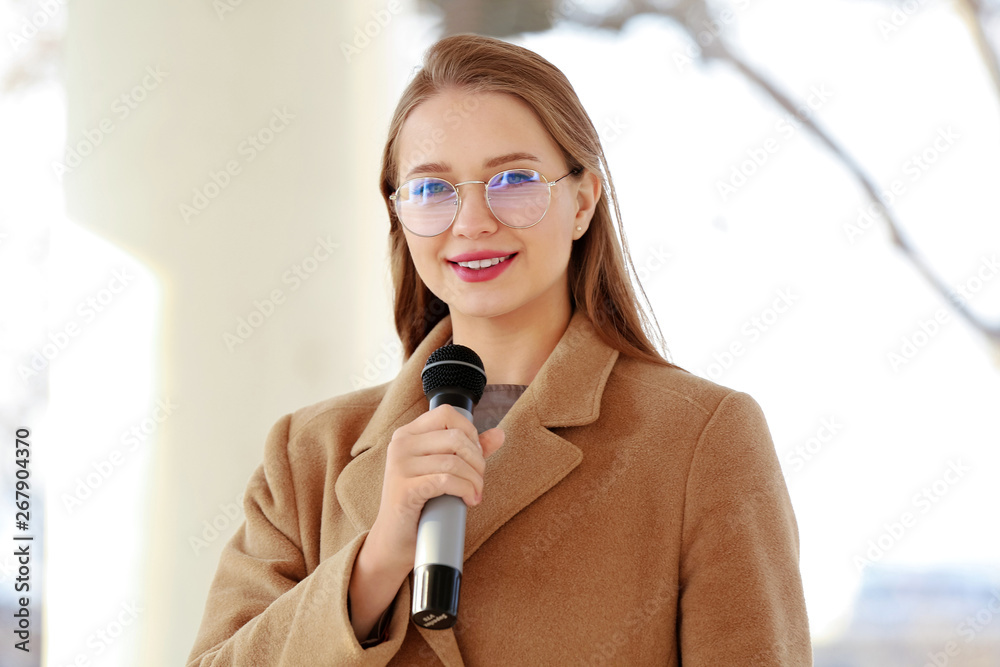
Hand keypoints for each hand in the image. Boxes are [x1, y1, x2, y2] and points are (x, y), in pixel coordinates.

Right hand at [366, 404, 504, 577]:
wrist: (394, 540)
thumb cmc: (420, 502)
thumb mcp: (444, 470)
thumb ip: (469, 450)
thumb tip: (499, 434)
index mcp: (407, 434)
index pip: (447, 413)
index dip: (470, 432)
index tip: (475, 455)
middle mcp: (400, 444)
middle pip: (455, 437)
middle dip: (477, 460)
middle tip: (478, 481)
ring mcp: (399, 466)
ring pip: (454, 461)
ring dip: (474, 480)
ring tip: (475, 493)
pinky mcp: (404, 490)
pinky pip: (446, 481)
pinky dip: (465, 490)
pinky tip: (469, 500)